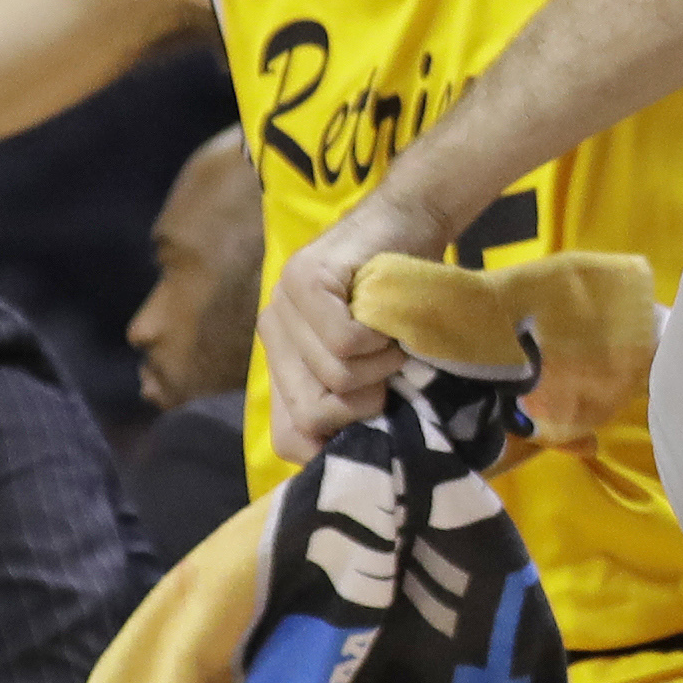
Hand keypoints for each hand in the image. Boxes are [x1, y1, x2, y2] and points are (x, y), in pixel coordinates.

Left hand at [260, 186, 452, 462]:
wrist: (411, 222)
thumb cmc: (400, 300)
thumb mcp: (372, 364)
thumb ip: (347, 402)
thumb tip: (339, 460)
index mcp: (281, 362)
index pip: (288, 437)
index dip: (333, 445)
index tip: (374, 425)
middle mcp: (272, 333)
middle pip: (311, 413)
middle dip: (365, 405)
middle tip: (390, 373)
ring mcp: (283, 304)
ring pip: (335, 377)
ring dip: (382, 367)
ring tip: (392, 339)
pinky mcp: (306, 280)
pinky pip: (347, 343)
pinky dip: (384, 340)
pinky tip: (391, 321)